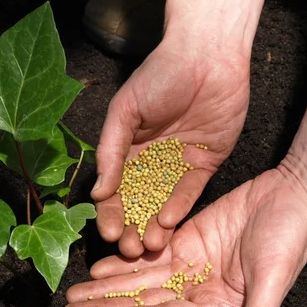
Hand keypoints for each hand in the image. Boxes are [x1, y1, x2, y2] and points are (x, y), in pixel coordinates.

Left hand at [64, 168, 306, 306]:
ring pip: (138, 279)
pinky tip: (98, 267)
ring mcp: (187, 266)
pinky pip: (147, 255)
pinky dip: (123, 261)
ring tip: (74, 293)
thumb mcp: (273, 280)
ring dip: (105, 287)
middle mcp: (195, 290)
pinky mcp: (183, 241)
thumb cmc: (289, 239)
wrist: (291, 197)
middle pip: (141, 302)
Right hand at [91, 35, 250, 257]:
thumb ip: (110, 151)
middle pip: (138, 203)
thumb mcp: (125, 111)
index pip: (114, 189)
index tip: (108, 234)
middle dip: (132, 227)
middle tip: (129, 250)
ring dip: (154, 226)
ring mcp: (177, 165)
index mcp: (127, 150)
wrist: (207, 56)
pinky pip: (190, 192)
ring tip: (150, 246)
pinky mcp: (204, 164)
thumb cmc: (159, 76)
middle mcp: (150, 162)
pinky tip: (168, 224)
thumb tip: (99, 192)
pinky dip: (179, 207)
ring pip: (162, 203)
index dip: (110, 212)